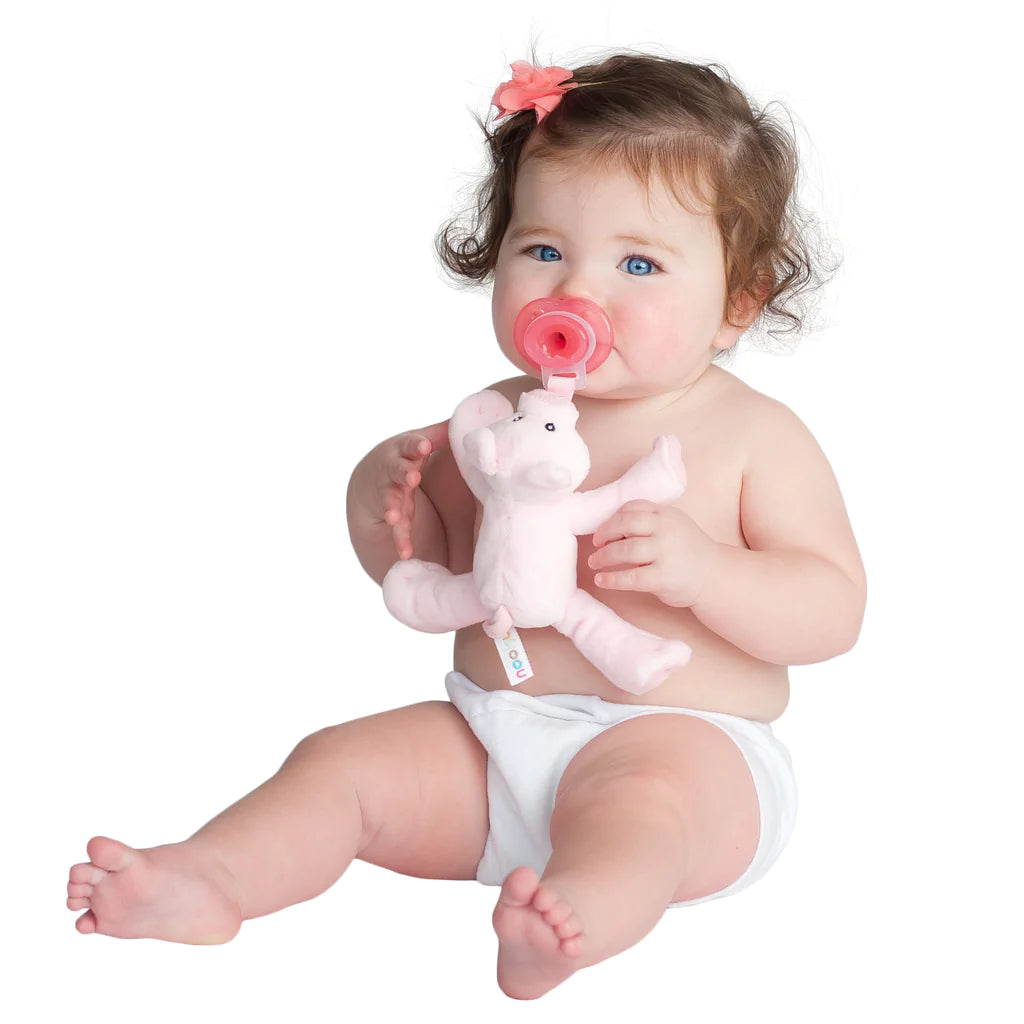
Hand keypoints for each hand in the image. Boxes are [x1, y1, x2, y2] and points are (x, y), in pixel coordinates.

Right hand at [378, 421, 448, 559]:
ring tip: (394, 518)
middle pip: (396, 470)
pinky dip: (400, 541)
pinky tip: (405, 554)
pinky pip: (396, 529)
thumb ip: (439, 433)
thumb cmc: (405, 454)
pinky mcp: (392, 515)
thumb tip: (464, 417)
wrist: (371, 476)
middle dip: (403, 473)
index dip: (416, 444)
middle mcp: (393, 471)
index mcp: (403, 450)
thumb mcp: (419, 442)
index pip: (409, 443)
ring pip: (390, 501)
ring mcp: (390, 494)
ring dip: (392, 509)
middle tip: (412, 477)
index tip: (425, 445)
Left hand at [589, 500, 717, 607]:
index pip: (633, 507)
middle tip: (595, 543)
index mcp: (667, 514)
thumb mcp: (674, 525)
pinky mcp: (663, 578)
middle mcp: (667, 530)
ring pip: (626, 550)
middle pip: (626, 524)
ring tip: (594, 562)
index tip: (604, 529)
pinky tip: (601, 580)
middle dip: (605, 533)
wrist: (714, 575)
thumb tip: (612, 529)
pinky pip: (630, 578)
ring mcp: (666, 554)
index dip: (614, 517)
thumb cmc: (687, 550)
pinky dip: (612, 579)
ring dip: (604, 556)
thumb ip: (649, 522)